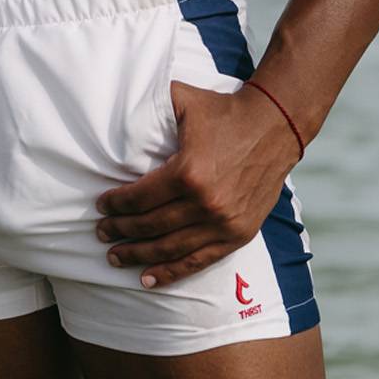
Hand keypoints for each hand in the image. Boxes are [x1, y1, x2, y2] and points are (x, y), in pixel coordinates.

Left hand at [93, 83, 301, 288]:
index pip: (140, 198)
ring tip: (116, 257)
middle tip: (102, 232)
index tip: (102, 207)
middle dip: (121, 231)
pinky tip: (148, 278)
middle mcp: (205, 204)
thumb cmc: (226, 111)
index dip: (116, 205)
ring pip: (170, 248)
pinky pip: (199, 260)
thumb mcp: (185, 100)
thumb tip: (120, 106)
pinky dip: (172, 272)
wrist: (276, 125)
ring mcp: (223, 223)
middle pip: (151, 226)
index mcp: (188, 173)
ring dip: (139, 255)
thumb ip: (152, 104)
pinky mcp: (239, 234)